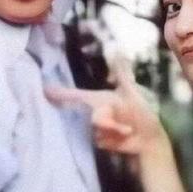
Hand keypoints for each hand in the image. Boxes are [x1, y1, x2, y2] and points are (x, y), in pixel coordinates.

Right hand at [46, 57, 169, 157]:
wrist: (148, 138)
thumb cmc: (141, 113)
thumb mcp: (132, 93)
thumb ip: (122, 74)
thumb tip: (118, 50)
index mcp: (100, 99)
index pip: (78, 96)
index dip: (62, 94)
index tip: (44, 91)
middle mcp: (95, 112)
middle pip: (95, 118)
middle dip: (109, 123)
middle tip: (127, 128)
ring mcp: (95, 128)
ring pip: (99, 128)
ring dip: (116, 129)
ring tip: (129, 129)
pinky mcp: (99, 141)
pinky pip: (101, 139)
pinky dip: (116, 137)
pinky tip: (126, 135)